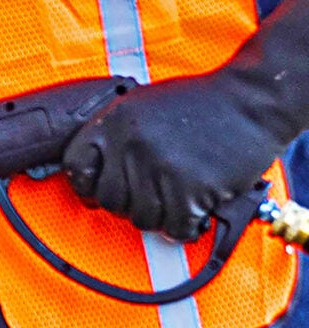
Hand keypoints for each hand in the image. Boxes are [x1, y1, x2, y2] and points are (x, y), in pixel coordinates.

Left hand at [62, 0, 308, 242]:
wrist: (251, 99)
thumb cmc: (201, 102)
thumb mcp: (142, 104)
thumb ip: (116, 134)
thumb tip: (96, 171)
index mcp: (113, 122)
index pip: (76, 166)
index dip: (86, 186)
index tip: (98, 193)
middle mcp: (131, 146)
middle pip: (110, 200)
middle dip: (129, 205)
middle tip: (151, 197)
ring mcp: (160, 169)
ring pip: (141, 218)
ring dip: (160, 216)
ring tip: (177, 201)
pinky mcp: (191, 190)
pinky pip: (175, 227)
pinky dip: (185, 227)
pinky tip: (194, 213)